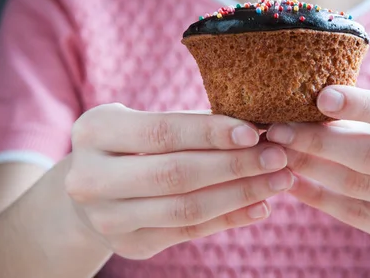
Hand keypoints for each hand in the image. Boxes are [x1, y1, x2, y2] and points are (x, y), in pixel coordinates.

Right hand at [65, 104, 292, 259]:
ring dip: (241, 194)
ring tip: (279, 180)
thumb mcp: (145, 123)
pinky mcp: (130, 245)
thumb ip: (190, 125)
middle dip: (235, 165)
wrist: (92, 192)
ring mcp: (107, 218)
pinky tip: (260, 206)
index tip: (254, 130)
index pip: (162, 132)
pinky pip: (189, 231)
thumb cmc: (133, 144)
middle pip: (176, 173)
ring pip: (186, 208)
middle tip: (278, 157)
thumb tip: (256, 125)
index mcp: (94, 132)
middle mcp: (90, 178)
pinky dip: (230, 218)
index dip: (211, 132)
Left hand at [267, 86, 369, 261]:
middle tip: (277, 129)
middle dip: (318, 141)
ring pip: (358, 186)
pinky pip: (354, 214)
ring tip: (277, 153)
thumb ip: (368, 116)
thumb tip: (304, 106)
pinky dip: (317, 196)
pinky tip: (292, 181)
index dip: (360, 104)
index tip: (320, 96)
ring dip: (310, 167)